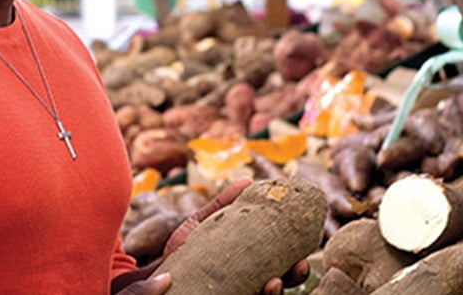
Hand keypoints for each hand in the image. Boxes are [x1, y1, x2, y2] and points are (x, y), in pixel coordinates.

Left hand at [111, 177, 309, 294]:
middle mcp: (250, 283)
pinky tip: (260, 289)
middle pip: (283, 285)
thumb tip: (247, 179)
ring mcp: (239, 294)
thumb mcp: (203, 225)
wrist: (158, 273)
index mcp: (252, 264)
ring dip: (277, 293)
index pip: (282, 267)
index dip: (296, 262)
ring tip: (274, 282)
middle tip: (298, 265)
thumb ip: (224, 205)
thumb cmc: (185, 250)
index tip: (304, 250)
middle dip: (295, 277)